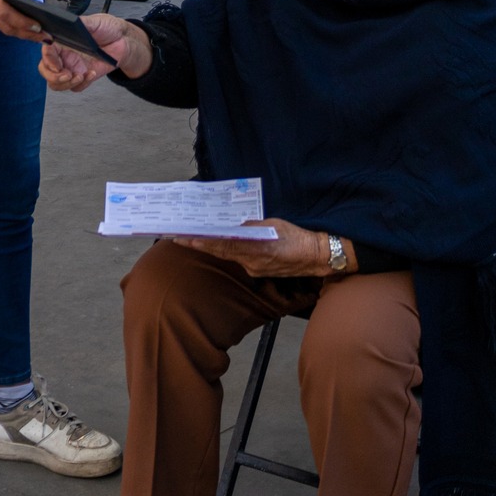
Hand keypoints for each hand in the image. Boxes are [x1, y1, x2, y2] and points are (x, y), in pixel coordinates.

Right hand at [0, 0, 38, 38]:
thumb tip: (32, 6)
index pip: (5, 12)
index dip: (22, 22)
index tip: (38, 27)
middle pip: (5, 25)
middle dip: (26, 34)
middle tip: (45, 37)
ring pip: (3, 28)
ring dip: (22, 34)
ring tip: (40, 36)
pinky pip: (0, 23)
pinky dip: (15, 28)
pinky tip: (27, 29)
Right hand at [37, 13, 153, 90]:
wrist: (124, 40)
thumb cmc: (108, 28)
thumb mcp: (95, 21)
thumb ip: (80, 23)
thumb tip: (68, 22)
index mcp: (62, 41)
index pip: (46, 51)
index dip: (47, 59)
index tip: (56, 64)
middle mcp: (64, 56)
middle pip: (46, 71)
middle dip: (53, 76)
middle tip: (66, 75)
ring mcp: (73, 67)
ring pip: (57, 83)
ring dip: (66, 83)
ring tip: (79, 76)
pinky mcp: (83, 77)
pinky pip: (76, 87)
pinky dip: (82, 84)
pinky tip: (91, 73)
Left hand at [170, 220, 357, 277]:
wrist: (317, 256)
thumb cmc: (298, 236)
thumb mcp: (274, 225)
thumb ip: (252, 226)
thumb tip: (234, 226)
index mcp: (256, 249)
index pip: (223, 245)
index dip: (203, 242)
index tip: (185, 238)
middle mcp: (252, 262)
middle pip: (221, 252)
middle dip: (199, 245)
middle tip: (178, 239)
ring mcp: (255, 268)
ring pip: (228, 257)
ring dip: (211, 249)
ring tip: (193, 240)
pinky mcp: (259, 271)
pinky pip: (239, 260)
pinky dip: (227, 252)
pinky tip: (219, 246)